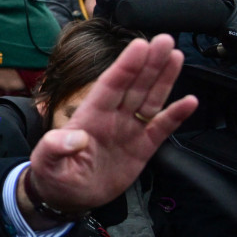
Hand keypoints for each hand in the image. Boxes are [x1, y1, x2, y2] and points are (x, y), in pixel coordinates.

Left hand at [21, 34, 197, 228]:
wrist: (67, 196)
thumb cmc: (53, 173)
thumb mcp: (46, 161)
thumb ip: (56, 147)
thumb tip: (74, 138)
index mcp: (90, 115)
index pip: (111, 85)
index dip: (126, 65)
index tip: (139, 45)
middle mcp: (112, 117)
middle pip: (135, 85)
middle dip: (149, 62)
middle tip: (165, 39)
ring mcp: (128, 130)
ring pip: (150, 99)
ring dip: (164, 78)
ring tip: (176, 56)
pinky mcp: (142, 148)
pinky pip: (161, 128)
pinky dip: (176, 116)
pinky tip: (190, 101)